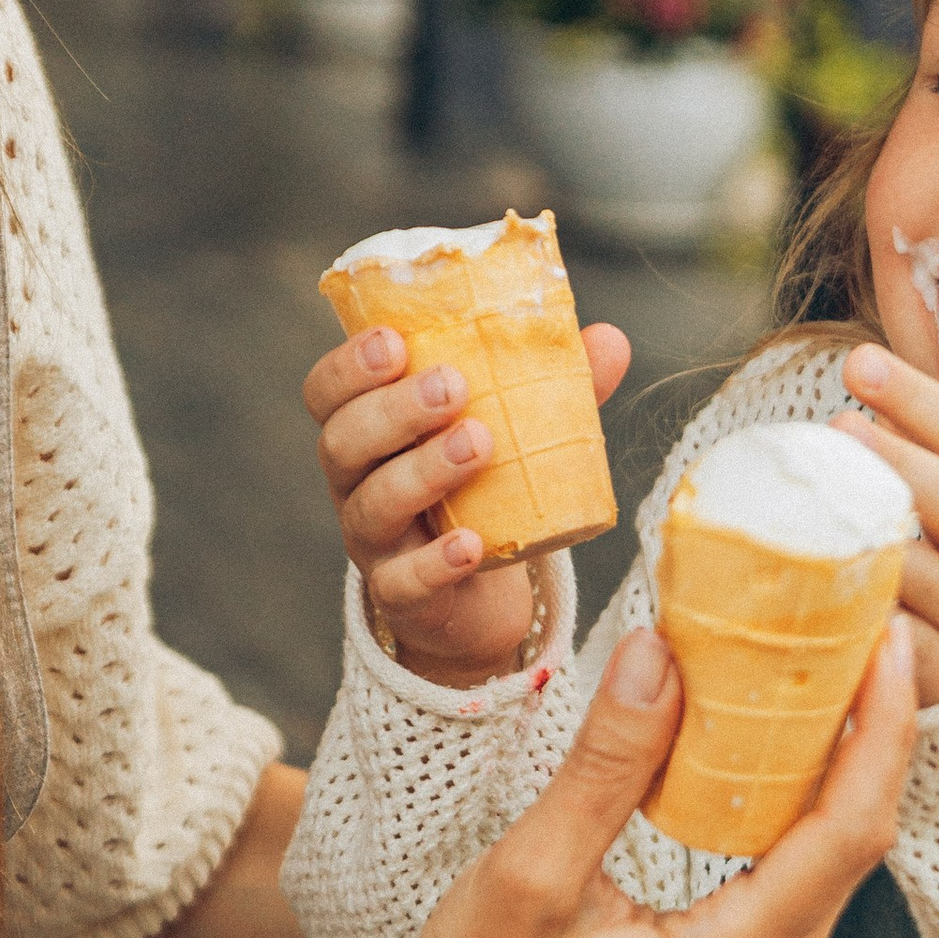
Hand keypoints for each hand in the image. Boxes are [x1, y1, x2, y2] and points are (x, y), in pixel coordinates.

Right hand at [303, 319, 632, 684]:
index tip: (395, 341)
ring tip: (480, 443)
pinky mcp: (401, 597)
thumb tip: (611, 339)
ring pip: (373, 506)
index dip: (349, 366)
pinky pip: (403, 582)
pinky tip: (470, 544)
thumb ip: (552, 386)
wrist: (484, 598)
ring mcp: (375, 544)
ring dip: (423, 471)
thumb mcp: (514, 435)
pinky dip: (435, 562)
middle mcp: (358, 485)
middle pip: (343, 442)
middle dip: (393, 409)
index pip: (327, 393)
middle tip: (454, 386)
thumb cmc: (486, 494)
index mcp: (370, 433)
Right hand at [385, 613, 918, 937]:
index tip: (890, 645)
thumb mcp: (533, 867)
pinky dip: (804, 790)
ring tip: (838, 665)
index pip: (849, 831)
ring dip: (845, 755)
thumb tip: (660, 657)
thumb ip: (607, 764)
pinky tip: (787, 732)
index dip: (882, 730)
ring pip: (838, 848)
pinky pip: (802, 862)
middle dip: (876, 728)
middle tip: (869, 631)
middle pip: (863, 835)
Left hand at [835, 345, 938, 705]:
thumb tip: (864, 379)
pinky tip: (835, 603)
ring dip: (884, 546)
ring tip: (829, 519)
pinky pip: (917, 657)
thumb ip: (928, 460)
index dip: (923, 401)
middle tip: (841, 428)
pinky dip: (881, 629)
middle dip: (905, 464)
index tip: (860, 363)